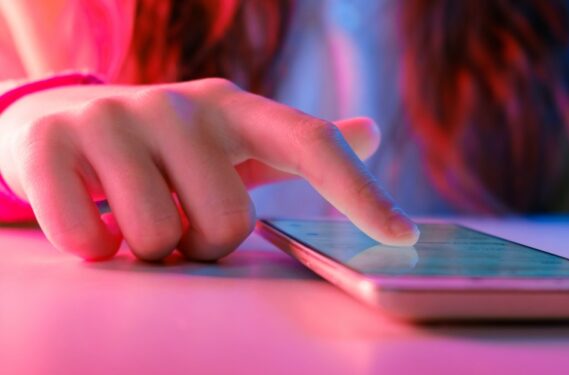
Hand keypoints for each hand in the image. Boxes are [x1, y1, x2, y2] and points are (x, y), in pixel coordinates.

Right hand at [0, 78, 418, 260]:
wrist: (56, 120)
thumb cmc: (162, 146)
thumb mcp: (231, 139)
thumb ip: (297, 146)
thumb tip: (371, 133)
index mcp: (235, 109)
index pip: (311, 143)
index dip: (360, 192)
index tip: (403, 236)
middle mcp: (181, 104)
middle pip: (228, 225)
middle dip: (201, 244)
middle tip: (176, 220)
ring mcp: (115, 117)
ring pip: (159, 238)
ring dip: (148, 247)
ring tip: (130, 212)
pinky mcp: (51, 141)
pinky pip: (88, 239)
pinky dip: (91, 246)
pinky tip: (88, 219)